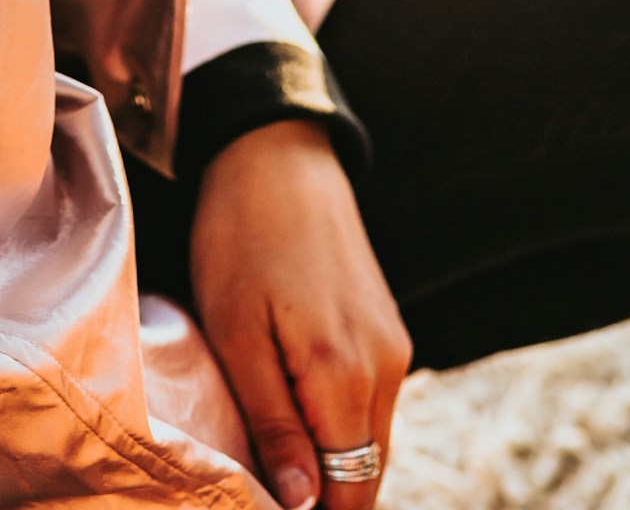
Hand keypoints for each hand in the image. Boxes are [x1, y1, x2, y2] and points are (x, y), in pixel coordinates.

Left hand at [190, 119, 410, 509]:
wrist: (278, 154)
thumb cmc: (241, 237)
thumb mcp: (236, 334)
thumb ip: (273, 424)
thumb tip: (302, 505)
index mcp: (344, 374)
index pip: (349, 490)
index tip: (268, 504)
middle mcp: (385, 367)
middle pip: (366, 473)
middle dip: (324, 495)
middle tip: (266, 486)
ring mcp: (393, 346)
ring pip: (371, 441)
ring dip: (332, 462)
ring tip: (275, 456)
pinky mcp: (388, 330)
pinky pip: (372, 404)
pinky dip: (341, 425)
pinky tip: (297, 413)